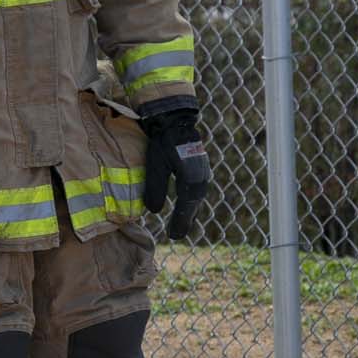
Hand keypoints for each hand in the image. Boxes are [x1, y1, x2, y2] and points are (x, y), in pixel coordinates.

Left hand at [141, 104, 209, 238]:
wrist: (176, 121)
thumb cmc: (163, 141)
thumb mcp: (155, 165)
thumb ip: (155, 188)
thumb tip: (154, 211)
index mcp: (191, 180)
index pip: (185, 208)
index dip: (180, 223)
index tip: (173, 236)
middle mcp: (201, 179)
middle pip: (193, 206)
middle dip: (185, 220)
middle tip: (176, 235)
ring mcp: (203, 173)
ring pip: (196, 198)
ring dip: (189, 211)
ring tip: (181, 224)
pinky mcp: (200, 168)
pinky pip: (196, 190)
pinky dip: (191, 201)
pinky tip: (186, 205)